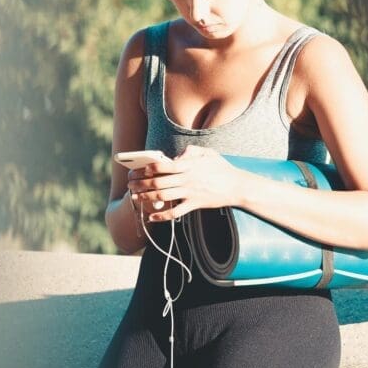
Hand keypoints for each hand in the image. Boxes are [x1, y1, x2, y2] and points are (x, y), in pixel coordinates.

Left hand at [126, 145, 243, 221]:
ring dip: (145, 197)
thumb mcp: (208, 153)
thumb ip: (191, 151)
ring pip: (162, 196)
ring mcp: (190, 193)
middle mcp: (187, 179)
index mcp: (188, 165)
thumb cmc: (222, 168)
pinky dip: (161, 216)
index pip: (162, 166)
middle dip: (140, 183)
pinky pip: (175, 212)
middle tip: (130, 185)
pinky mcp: (194, 205)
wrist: (237, 186)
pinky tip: (151, 216)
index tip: (137, 170)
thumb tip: (176, 157)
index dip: (146, 168)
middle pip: (157, 182)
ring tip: (134, 198)